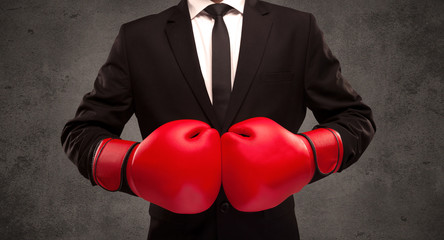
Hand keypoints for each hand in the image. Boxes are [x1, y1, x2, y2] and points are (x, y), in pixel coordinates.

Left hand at [221, 117, 341, 211]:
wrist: (302, 163)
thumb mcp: (258, 125)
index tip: (254, 142)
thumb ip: (235, 129)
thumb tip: (222, 142)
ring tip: (258, 167)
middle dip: (237, 156)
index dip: (240, 139)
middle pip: (224, 162)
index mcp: (235, 154)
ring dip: (238, 172)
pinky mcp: (246, 204)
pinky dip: (245, 185)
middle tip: (258, 156)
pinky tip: (258, 179)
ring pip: (228, 178)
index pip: (225, 143)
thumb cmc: (280, 141)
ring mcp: (240, 192)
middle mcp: (234, 177)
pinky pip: (236, 192)